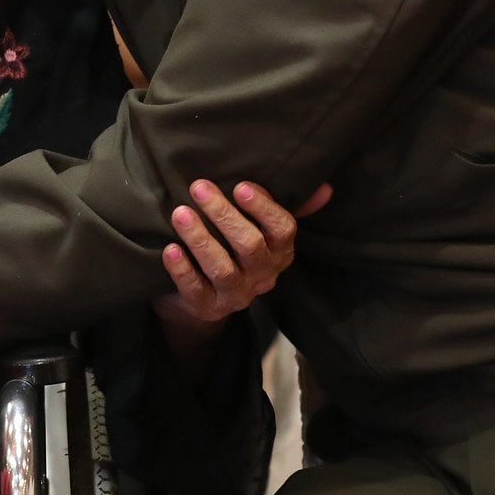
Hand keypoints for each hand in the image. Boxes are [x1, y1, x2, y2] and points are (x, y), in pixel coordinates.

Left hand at [153, 179, 328, 331]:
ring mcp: (236, 295)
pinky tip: (170, 249)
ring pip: (223, 269)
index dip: (264, 208)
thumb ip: (283, 207)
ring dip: (201, 239)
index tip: (240, 186)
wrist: (201, 299)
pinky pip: (196, 290)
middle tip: (199, 187)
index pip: (283, 231)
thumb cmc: (231, 249)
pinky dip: (183, 270)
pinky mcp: (207, 308)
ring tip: (180, 213)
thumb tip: (324, 188)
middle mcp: (262, 276)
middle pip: (250, 246)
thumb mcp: (259, 229)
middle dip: (224, 215)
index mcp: (279, 253)